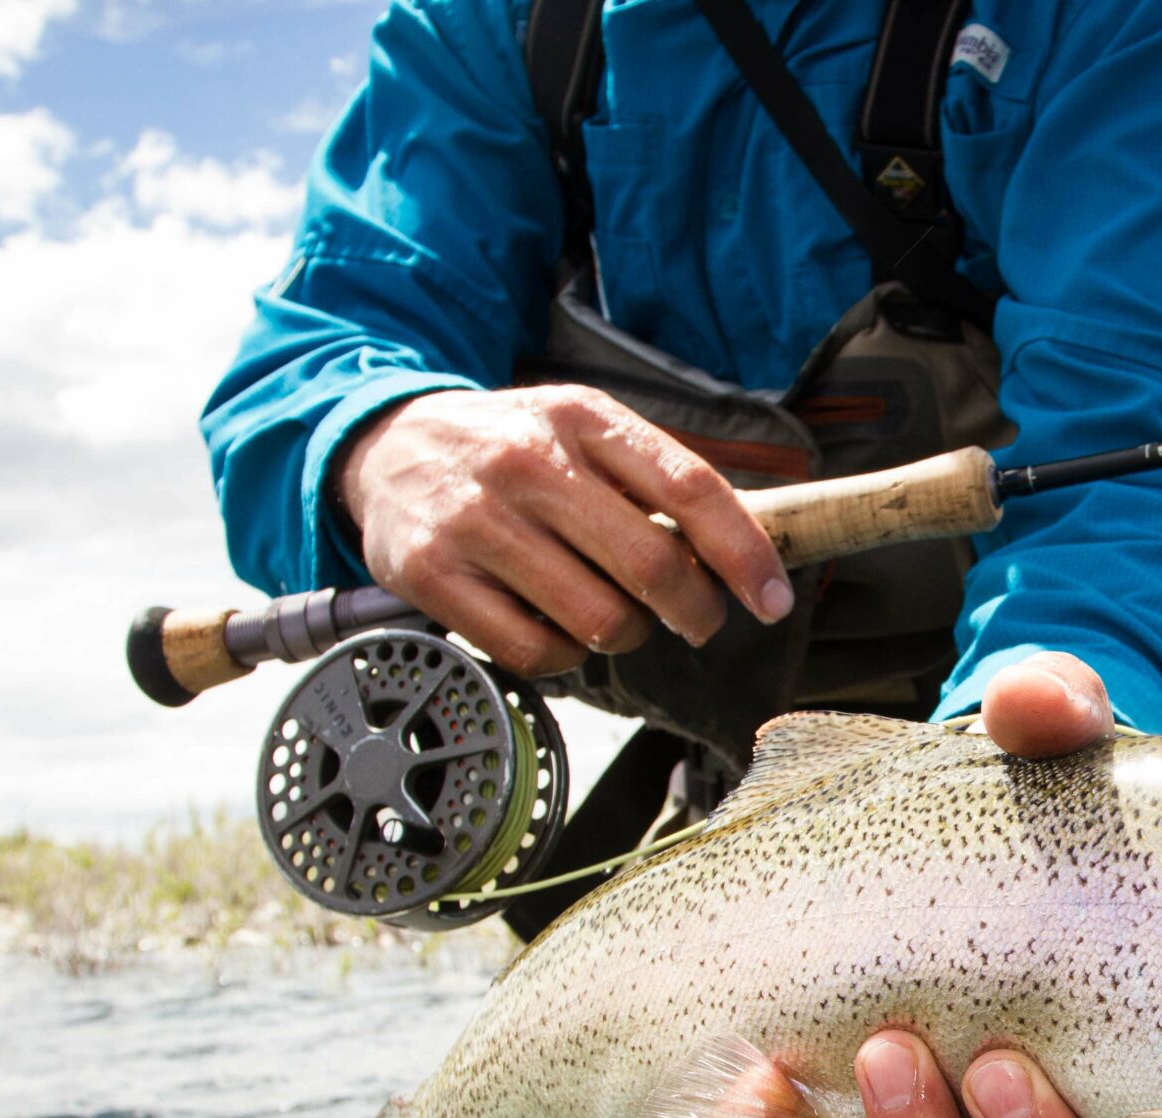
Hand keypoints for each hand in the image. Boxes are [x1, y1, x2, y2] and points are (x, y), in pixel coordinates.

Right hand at [336, 385, 791, 678]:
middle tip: (699, 620)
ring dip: (628, 634)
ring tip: (613, 613)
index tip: (775, 601)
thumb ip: (659, 480)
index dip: (744, 554)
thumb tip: (751, 552)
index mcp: (582, 417)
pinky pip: (535, 652)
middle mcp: (527, 462)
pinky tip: (559, 630)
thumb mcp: (584, 432)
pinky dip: (566, 657)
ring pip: (598, 619)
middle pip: (650, 565)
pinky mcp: (431, 576)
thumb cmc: (513, 450)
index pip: (690, 489)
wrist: (386, 447)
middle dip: (695, 610)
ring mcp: (474, 521)